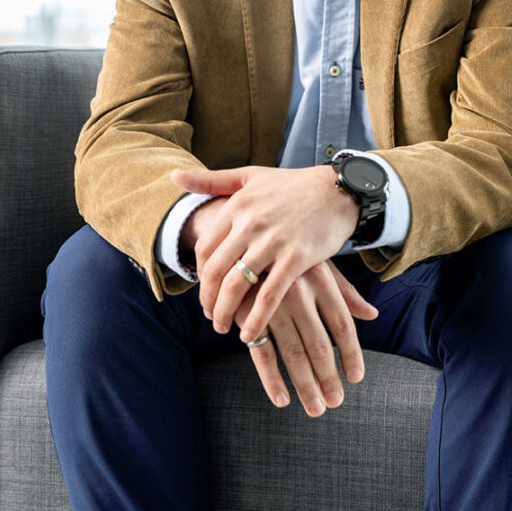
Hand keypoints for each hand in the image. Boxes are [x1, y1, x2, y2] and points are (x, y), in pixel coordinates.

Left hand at [171, 165, 358, 343]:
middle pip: (216, 270)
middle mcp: (251, 223)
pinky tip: (250, 334)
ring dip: (226, 312)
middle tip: (210, 316)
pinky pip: (270, 294)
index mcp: (237, 205)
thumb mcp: (249, 177)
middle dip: (208, 299)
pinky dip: (257, 317)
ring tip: (224, 327)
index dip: (200, 274)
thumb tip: (173, 176)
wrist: (338, 191)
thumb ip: (209, 180)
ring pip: (238, 285)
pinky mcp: (297, 258)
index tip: (205, 290)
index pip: (205, 247)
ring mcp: (274, 241)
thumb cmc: (292, 185)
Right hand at [233, 259, 377, 415]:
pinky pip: (261, 352)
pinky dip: (272, 379)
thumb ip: (344, 292)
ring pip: (293, 353)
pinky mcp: (247, 314)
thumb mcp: (318, 265)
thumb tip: (372, 314)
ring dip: (305, 385)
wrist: (240, 236)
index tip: (356, 378)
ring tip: (316, 408)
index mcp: (320, 280)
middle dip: (329, 377)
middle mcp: (299, 292)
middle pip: (320, 344)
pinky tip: (281, 399)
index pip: (342, 324)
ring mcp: (272, 305)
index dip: (351, 354)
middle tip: (335, 402)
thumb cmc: (287, 254)